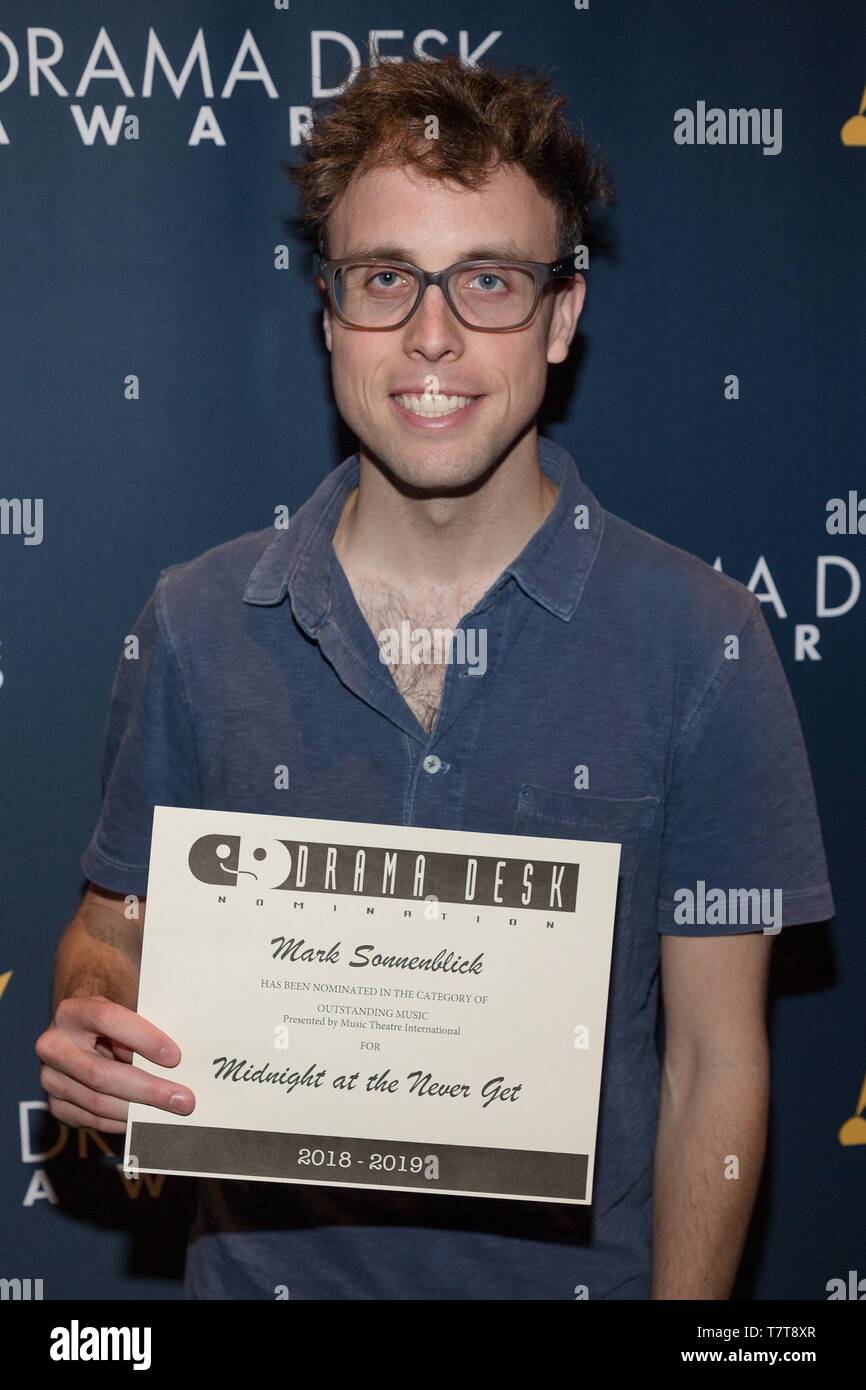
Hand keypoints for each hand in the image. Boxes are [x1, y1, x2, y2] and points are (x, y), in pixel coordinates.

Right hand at [35, 995, 195, 1132]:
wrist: (74, 1035)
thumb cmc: (109, 1023)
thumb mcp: (121, 1015)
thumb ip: (139, 1032)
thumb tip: (174, 1065)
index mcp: (72, 1012)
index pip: (108, 1019)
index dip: (142, 1038)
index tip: (174, 1057)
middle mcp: (53, 1045)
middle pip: (101, 1073)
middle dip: (147, 1089)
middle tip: (182, 1100)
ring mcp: (49, 1078)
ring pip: (97, 1102)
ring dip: (138, 1111)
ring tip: (170, 1113)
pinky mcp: (54, 1104)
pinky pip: (91, 1120)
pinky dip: (122, 1122)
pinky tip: (145, 1120)